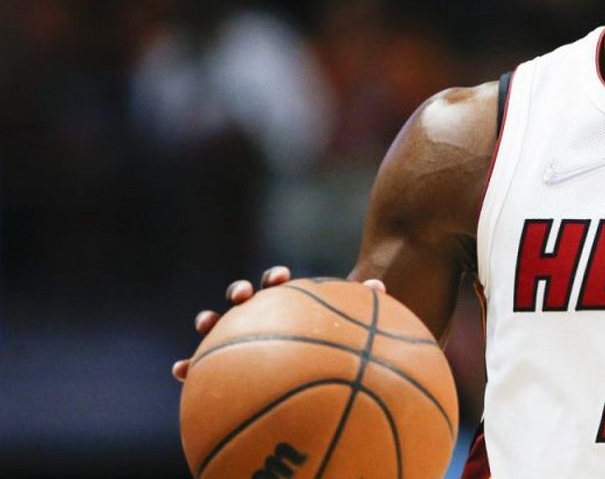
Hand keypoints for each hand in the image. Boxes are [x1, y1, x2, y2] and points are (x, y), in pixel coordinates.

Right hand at [171, 266, 385, 380]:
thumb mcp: (347, 328)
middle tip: (243, 296)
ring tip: (206, 323)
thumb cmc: (330, 342)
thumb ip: (359, 308)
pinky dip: (189, 366)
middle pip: (244, 299)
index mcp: (285, 305)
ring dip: (209, 321)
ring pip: (217, 326)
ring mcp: (239, 338)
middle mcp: (259, 317)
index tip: (279, 278)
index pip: (277, 285)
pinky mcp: (224, 366)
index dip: (274, 278)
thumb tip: (379, 286)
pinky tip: (179, 371)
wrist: (312, 369)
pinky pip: (203, 366)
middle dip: (239, 293)